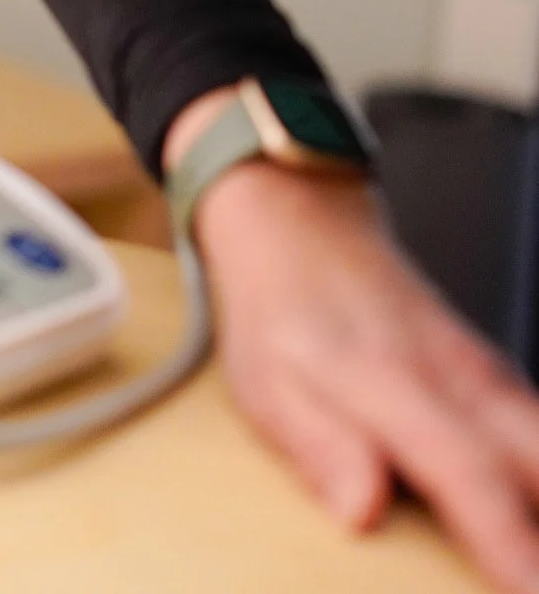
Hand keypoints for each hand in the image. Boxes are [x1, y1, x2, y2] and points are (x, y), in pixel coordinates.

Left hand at [179, 113, 538, 590]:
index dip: (508, 542)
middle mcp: (457, 378)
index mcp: (394, 383)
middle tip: (536, 575)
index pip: (467, 473)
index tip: (530, 591)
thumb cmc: (281, 310)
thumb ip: (320, 448)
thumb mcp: (268, 384)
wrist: (300, 223)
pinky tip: (533, 512)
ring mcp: (484, 374)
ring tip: (531, 562)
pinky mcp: (494, 379)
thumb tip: (361, 512)